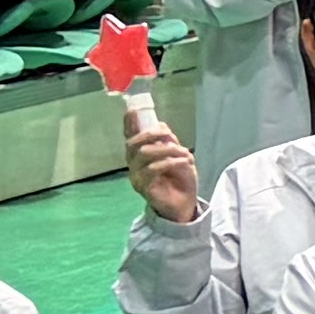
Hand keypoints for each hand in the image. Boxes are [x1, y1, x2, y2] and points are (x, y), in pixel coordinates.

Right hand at [122, 103, 203, 226]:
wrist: (185, 203)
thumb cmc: (179, 179)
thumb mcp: (177, 155)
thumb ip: (168, 141)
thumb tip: (160, 125)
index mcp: (139, 155)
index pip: (130, 137)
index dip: (129, 124)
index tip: (132, 110)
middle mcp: (133, 165)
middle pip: (132, 144)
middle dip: (151, 134)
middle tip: (169, 134)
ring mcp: (136, 177)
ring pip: (144, 154)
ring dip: (168, 149)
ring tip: (185, 153)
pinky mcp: (144, 188)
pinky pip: (153, 170)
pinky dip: (171, 162)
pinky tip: (186, 162)